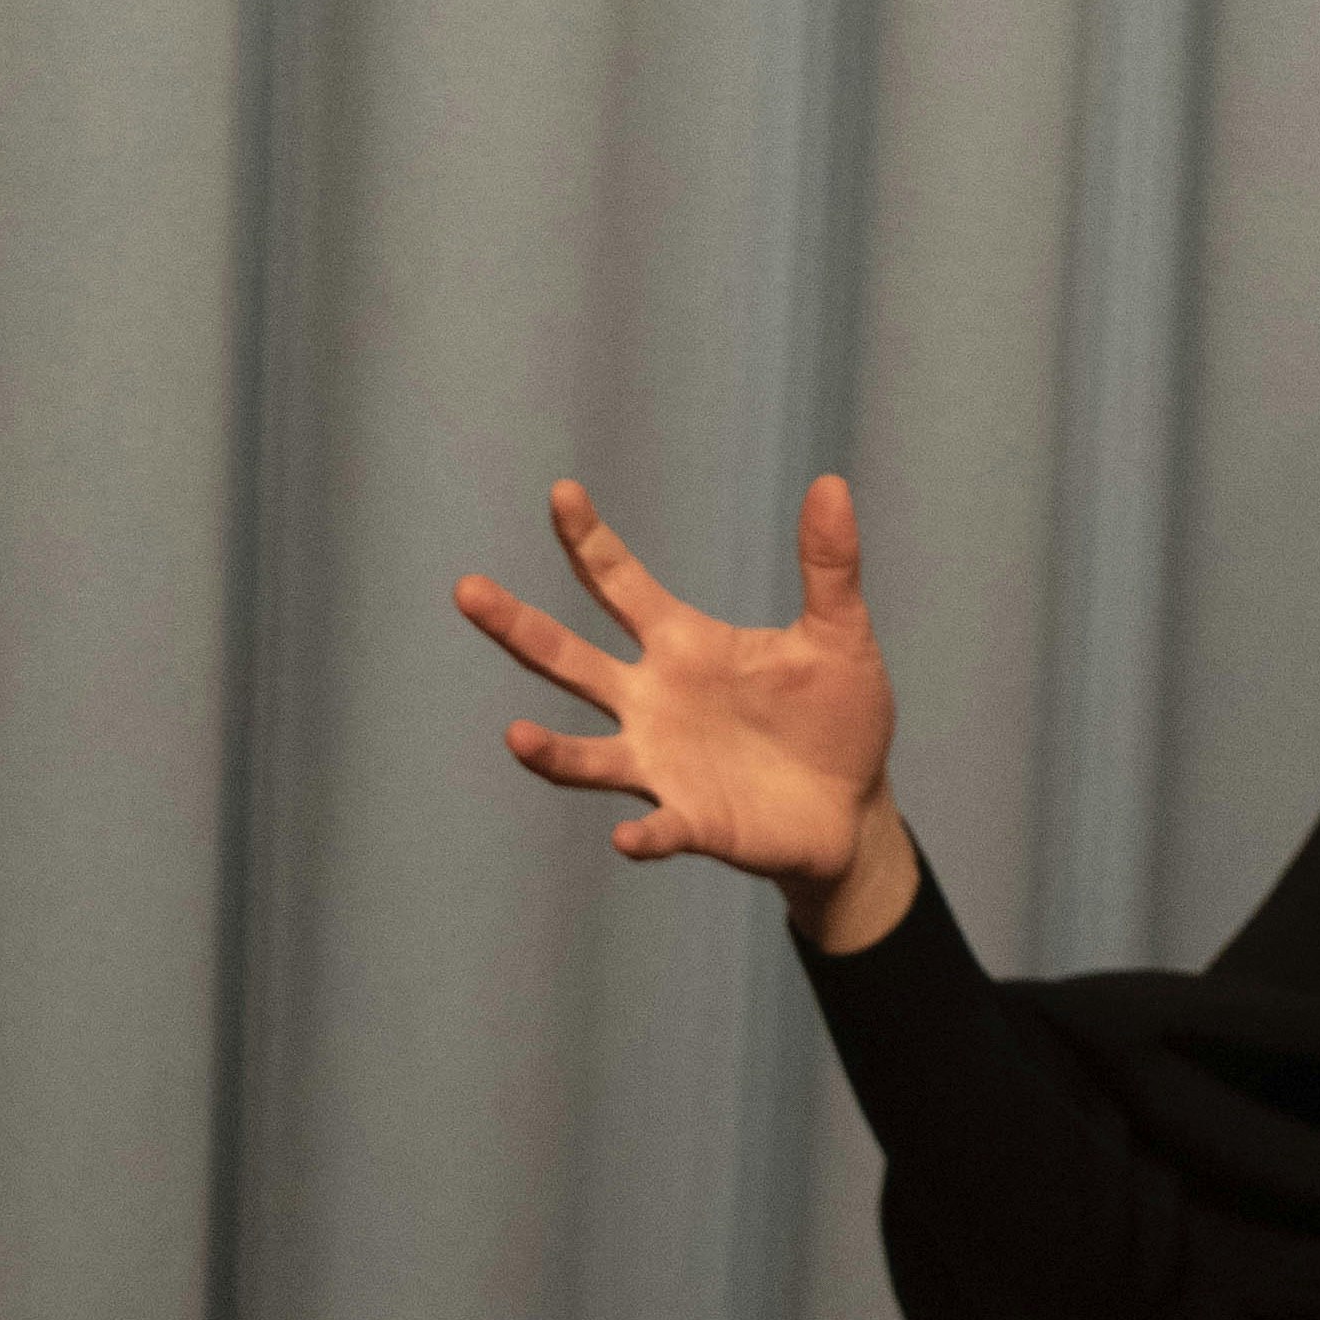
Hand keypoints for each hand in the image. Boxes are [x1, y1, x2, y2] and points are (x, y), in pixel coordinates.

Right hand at [453, 473, 915, 951]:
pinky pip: (657, 828)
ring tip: (517, 737)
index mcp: (682, 646)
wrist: (853, 810)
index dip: (589, 541)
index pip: (620, 584)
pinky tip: (630, 837)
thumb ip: (829, 565)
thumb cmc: (837, 718)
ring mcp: (663, 763)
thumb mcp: (840, 635)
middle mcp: (653, 701)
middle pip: (569, 660)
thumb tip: (831, 483)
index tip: (562, 494)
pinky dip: (642, 834)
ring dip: (551, 752)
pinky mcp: (692, 821)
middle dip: (516, 627)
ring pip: (586, 755)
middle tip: (467, 589)